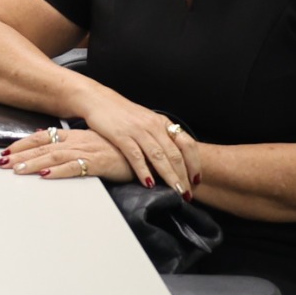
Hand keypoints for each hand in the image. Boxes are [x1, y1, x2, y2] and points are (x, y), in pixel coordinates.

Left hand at [0, 126, 130, 184]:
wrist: (144, 151)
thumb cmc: (118, 149)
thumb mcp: (91, 143)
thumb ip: (69, 144)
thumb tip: (48, 144)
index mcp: (75, 135)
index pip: (42, 137)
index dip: (23, 144)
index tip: (5, 151)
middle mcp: (78, 140)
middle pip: (43, 147)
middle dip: (20, 155)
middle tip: (1, 163)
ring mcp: (88, 150)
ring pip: (55, 156)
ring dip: (35, 163)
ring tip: (17, 170)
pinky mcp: (100, 162)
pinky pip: (76, 167)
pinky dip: (60, 171)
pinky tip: (46, 176)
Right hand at [74, 96, 195, 193]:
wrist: (99, 100)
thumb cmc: (123, 114)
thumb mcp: (147, 122)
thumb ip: (160, 137)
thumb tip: (174, 159)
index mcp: (162, 123)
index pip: (187, 144)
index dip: (194, 163)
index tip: (196, 180)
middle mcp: (153, 126)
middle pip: (174, 154)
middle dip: (183, 176)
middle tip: (187, 193)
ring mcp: (138, 130)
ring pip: (159, 156)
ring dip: (169, 176)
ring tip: (176, 191)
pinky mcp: (121, 135)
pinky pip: (136, 155)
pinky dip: (144, 171)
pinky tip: (149, 183)